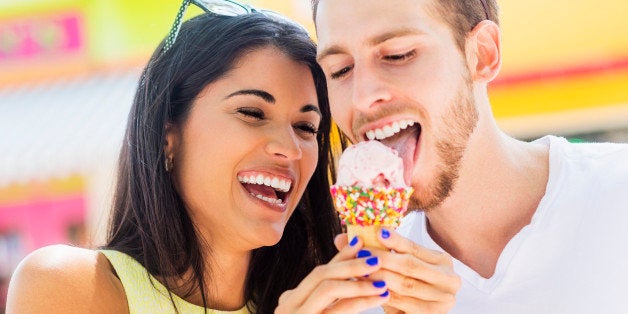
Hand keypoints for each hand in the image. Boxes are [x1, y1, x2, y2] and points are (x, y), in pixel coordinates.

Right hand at [276, 236, 389, 313]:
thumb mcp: (324, 313)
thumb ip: (335, 295)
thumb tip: (354, 267)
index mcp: (291, 300)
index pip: (319, 273)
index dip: (342, 257)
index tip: (361, 242)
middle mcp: (287, 305)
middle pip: (321, 275)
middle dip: (351, 264)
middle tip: (377, 258)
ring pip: (328, 289)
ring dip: (358, 282)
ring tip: (383, 280)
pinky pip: (337, 309)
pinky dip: (361, 301)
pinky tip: (380, 297)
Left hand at [335, 230, 460, 312]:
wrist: (415, 313)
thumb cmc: (403, 286)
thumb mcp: (395, 266)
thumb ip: (376, 250)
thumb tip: (340, 237)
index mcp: (443, 261)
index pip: (415, 248)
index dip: (395, 240)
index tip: (376, 232)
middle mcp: (450, 279)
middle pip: (410, 265)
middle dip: (383, 259)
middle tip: (360, 254)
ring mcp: (444, 300)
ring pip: (406, 285)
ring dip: (380, 277)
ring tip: (359, 271)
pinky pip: (404, 304)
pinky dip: (384, 296)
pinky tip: (369, 291)